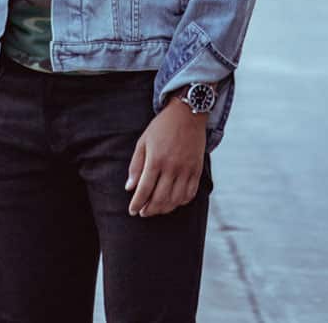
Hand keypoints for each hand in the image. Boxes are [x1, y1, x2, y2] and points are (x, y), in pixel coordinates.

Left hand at [125, 97, 206, 216]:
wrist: (188, 113)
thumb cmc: (162, 126)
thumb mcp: (143, 141)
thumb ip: (136, 165)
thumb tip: (130, 187)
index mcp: (156, 159)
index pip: (144, 189)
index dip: (137, 203)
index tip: (132, 210)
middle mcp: (172, 167)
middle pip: (160, 198)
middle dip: (149, 210)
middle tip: (143, 213)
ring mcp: (186, 169)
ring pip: (175, 199)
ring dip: (164, 209)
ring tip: (156, 210)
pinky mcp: (197, 170)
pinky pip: (190, 193)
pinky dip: (181, 202)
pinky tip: (174, 202)